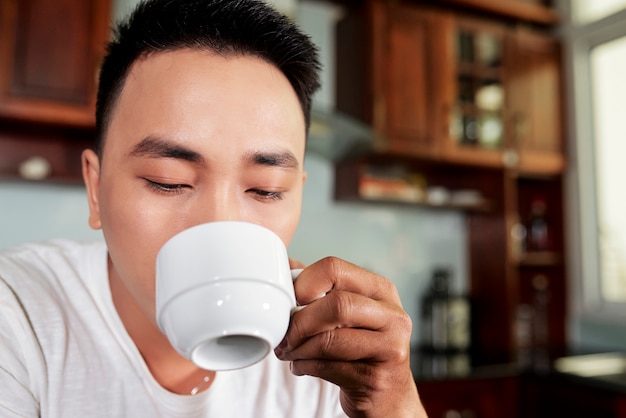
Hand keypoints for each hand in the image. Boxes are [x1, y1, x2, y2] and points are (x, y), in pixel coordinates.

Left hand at [276, 257, 427, 416]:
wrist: (386, 396)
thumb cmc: (359, 349)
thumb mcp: (345, 314)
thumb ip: (318, 288)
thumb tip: (286, 265)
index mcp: (380, 289)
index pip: (335, 269)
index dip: (303, 283)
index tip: (288, 300)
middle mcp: (392, 315)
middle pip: (337, 304)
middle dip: (300, 322)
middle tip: (284, 335)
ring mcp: (390, 347)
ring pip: (331, 339)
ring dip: (298, 348)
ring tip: (288, 352)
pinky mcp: (379, 377)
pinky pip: (329, 367)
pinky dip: (305, 366)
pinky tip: (301, 366)